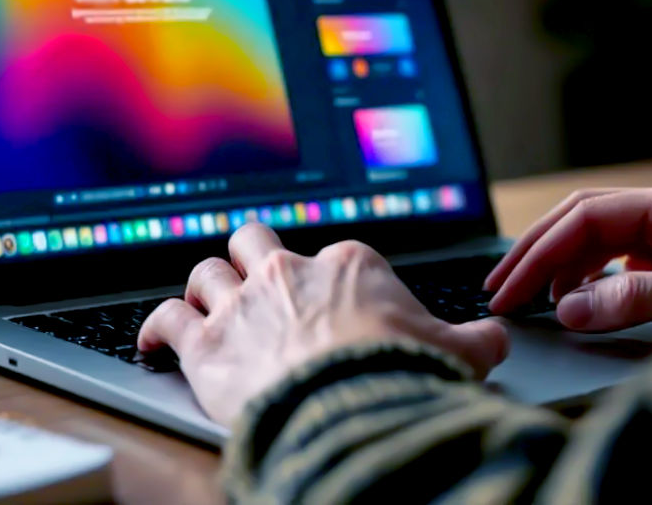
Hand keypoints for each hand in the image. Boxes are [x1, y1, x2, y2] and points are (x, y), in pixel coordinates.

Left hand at [137, 224, 508, 424]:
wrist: (353, 409)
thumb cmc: (403, 377)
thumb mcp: (457, 353)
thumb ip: (475, 340)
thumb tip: (496, 339)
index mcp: (346, 264)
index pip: (331, 256)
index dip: (329, 280)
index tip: (332, 303)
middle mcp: (287, 273)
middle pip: (254, 241)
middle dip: (253, 257)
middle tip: (256, 279)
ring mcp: (241, 305)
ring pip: (205, 273)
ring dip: (205, 288)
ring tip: (207, 305)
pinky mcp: (204, 344)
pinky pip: (165, 319)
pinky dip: (156, 328)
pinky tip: (155, 341)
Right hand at [484, 182, 651, 331]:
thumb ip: (637, 300)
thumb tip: (569, 307)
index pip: (587, 216)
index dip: (540, 251)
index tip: (509, 286)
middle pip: (584, 220)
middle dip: (537, 253)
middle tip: (498, 289)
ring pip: (599, 240)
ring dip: (560, 268)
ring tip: (533, 301)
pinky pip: (621, 262)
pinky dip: (591, 281)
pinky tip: (580, 302)